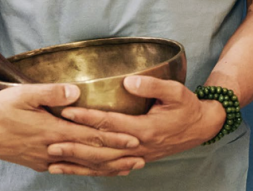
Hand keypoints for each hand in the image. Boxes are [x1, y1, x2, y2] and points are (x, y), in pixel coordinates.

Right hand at [0, 83, 140, 174]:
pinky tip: (93, 169)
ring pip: (82, 166)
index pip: (90, 137)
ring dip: (105, 167)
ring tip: (126, 167)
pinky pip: (68, 169)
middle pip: (91, 157)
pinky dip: (85, 170)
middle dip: (117, 158)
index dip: (113, 139)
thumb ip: (51, 92)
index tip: (134, 139)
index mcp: (52, 131)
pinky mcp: (38, 162)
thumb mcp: (24, 93)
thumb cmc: (0, 107)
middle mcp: (52, 150)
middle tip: (140, 158)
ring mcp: (45, 159)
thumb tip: (76, 92)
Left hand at [46, 76, 226, 175]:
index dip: (88, 117)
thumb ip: (152, 85)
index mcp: (145, 128)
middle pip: (101, 149)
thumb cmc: (187, 105)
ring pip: (103, 164)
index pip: (110, 123)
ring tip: (54, 162)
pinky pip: (111, 169)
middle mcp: (138, 146)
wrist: (201, 127)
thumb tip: (128, 81)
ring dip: (78, 164)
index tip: (67, 111)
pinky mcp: (136, 159)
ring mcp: (137, 156)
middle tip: (51, 142)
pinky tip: (76, 171)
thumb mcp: (174, 91)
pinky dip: (92, 171)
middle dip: (75, 146)